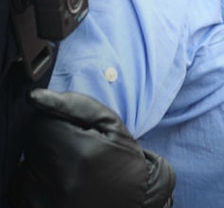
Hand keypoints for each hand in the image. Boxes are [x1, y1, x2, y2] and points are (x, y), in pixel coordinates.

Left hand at [9, 88, 174, 207]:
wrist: (133, 201)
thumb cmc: (123, 159)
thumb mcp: (110, 124)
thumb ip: (73, 105)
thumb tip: (34, 97)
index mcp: (78, 154)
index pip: (40, 124)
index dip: (58, 124)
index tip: (79, 134)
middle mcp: (56, 182)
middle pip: (32, 144)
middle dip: (51, 143)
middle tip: (78, 154)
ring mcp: (42, 201)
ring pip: (25, 163)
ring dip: (43, 161)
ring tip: (71, 170)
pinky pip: (21, 185)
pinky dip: (37, 180)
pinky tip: (61, 183)